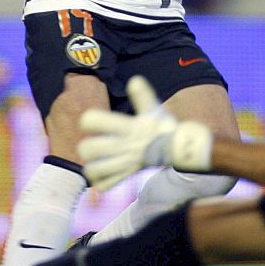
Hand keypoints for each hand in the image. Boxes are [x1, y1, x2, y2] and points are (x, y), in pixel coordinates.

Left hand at [79, 76, 212, 191]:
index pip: (92, 121)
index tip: (93, 122)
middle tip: (92, 144)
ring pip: (93, 169)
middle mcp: (124, 146)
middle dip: (86, 146)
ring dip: (91, 164)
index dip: (89, 120)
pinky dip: (99, 181)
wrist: (178, 150)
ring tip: (95, 160)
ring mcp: (124, 164)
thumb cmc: (162, 127)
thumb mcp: (154, 108)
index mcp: (128, 127)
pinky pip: (104, 185)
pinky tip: (102, 173)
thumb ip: (142, 95)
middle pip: (88, 148)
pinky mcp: (126, 176)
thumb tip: (134, 80)